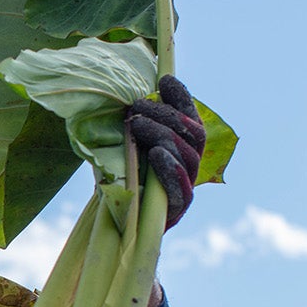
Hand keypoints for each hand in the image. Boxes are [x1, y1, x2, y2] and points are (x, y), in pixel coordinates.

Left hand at [128, 74, 205, 229]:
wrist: (113, 226)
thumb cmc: (118, 180)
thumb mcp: (121, 148)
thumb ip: (130, 125)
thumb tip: (119, 94)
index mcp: (182, 149)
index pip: (190, 118)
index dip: (182, 98)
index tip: (165, 80)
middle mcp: (189, 167)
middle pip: (192, 134)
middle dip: (166, 115)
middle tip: (138, 106)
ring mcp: (185, 189)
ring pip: (188, 156)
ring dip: (164, 135)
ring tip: (138, 124)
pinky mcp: (177, 212)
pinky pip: (181, 189)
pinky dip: (169, 169)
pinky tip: (156, 153)